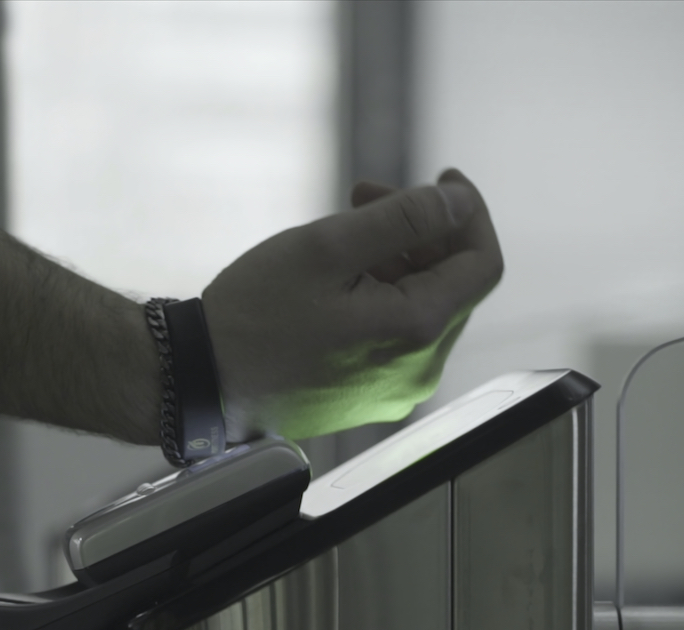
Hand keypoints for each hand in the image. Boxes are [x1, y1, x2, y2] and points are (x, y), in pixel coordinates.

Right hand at [202, 169, 502, 440]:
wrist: (200, 382)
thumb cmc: (253, 315)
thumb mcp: (326, 247)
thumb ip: (403, 219)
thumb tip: (458, 201)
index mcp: (417, 332)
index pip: (483, 264)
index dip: (470, 212)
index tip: (443, 178)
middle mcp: (418, 371)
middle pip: (451, 283)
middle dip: (420, 230)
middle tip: (364, 195)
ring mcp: (394, 389)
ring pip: (421, 305)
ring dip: (396, 259)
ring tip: (341, 235)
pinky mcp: (368, 396)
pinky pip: (395, 332)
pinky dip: (380, 293)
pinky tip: (336, 277)